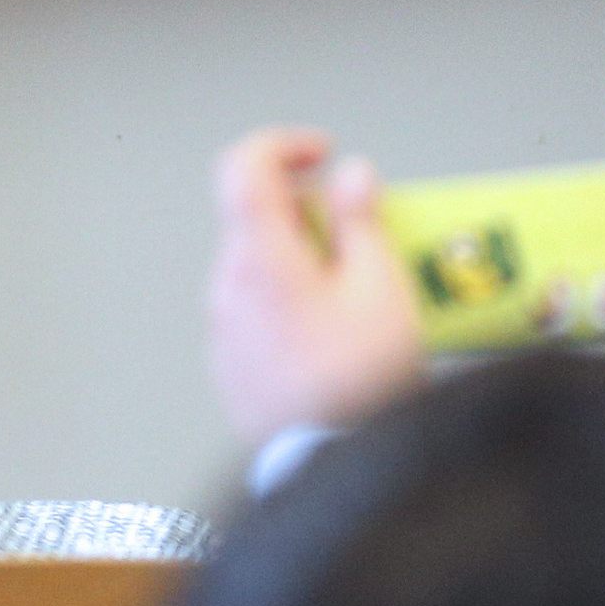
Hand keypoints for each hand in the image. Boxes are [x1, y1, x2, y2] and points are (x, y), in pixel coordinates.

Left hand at [208, 129, 424, 447]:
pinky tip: (335, 324)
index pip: (244, 169)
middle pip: (255, 216)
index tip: (325, 154)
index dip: (284, 145)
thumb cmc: (360, 375)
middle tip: (364, 230)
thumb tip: (351, 175)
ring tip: (358, 284)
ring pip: (256, 261)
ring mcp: (223, 328)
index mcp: (261, 258)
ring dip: (302, 252)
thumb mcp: (381, 283)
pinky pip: (256, 303)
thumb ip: (361, 220)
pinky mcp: (230, 361)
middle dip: (309, 208)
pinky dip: (291, 291)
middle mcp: (228, 288)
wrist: (330, 460)